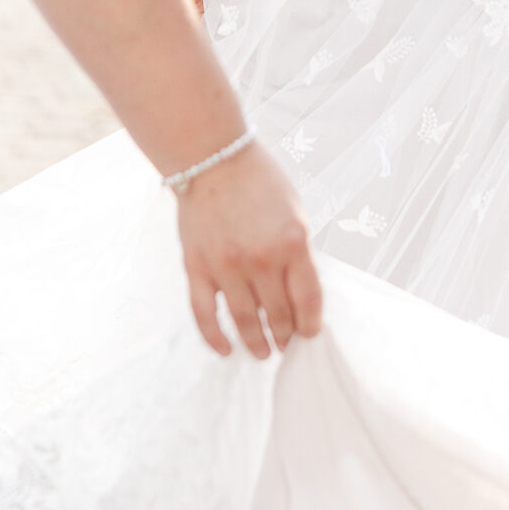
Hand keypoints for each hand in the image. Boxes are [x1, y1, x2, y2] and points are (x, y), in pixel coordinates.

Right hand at [174, 141, 323, 359]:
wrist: (213, 158)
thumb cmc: (259, 181)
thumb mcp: (295, 212)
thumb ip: (299, 253)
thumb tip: (301, 294)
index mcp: (293, 242)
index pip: (309, 300)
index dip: (311, 324)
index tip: (310, 334)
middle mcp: (261, 259)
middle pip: (279, 314)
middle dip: (286, 334)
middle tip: (286, 343)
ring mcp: (226, 266)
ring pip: (245, 320)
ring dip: (257, 342)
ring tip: (263, 352)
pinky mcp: (197, 268)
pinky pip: (206, 314)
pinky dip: (216, 338)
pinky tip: (227, 349)